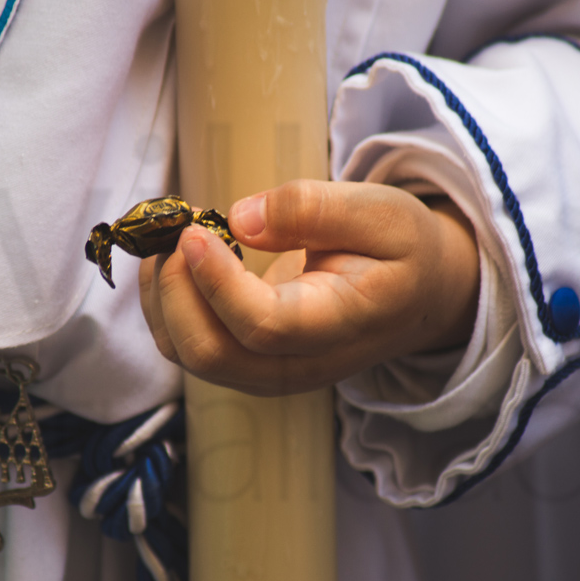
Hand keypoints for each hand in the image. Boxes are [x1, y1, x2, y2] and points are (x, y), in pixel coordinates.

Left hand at [138, 179, 479, 395]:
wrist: (415, 297)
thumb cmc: (400, 250)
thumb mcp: (381, 211)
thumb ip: (313, 209)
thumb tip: (239, 218)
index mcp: (339, 326)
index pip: (263, 325)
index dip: (217, 281)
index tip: (195, 231)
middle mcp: (298, 364)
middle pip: (212, 354)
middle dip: (177, 290)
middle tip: (180, 231)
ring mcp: (267, 372)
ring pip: (188, 355)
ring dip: (164, 296)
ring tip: (173, 239)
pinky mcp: (245, 363)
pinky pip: (185, 347)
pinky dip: (166, 304)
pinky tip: (177, 261)